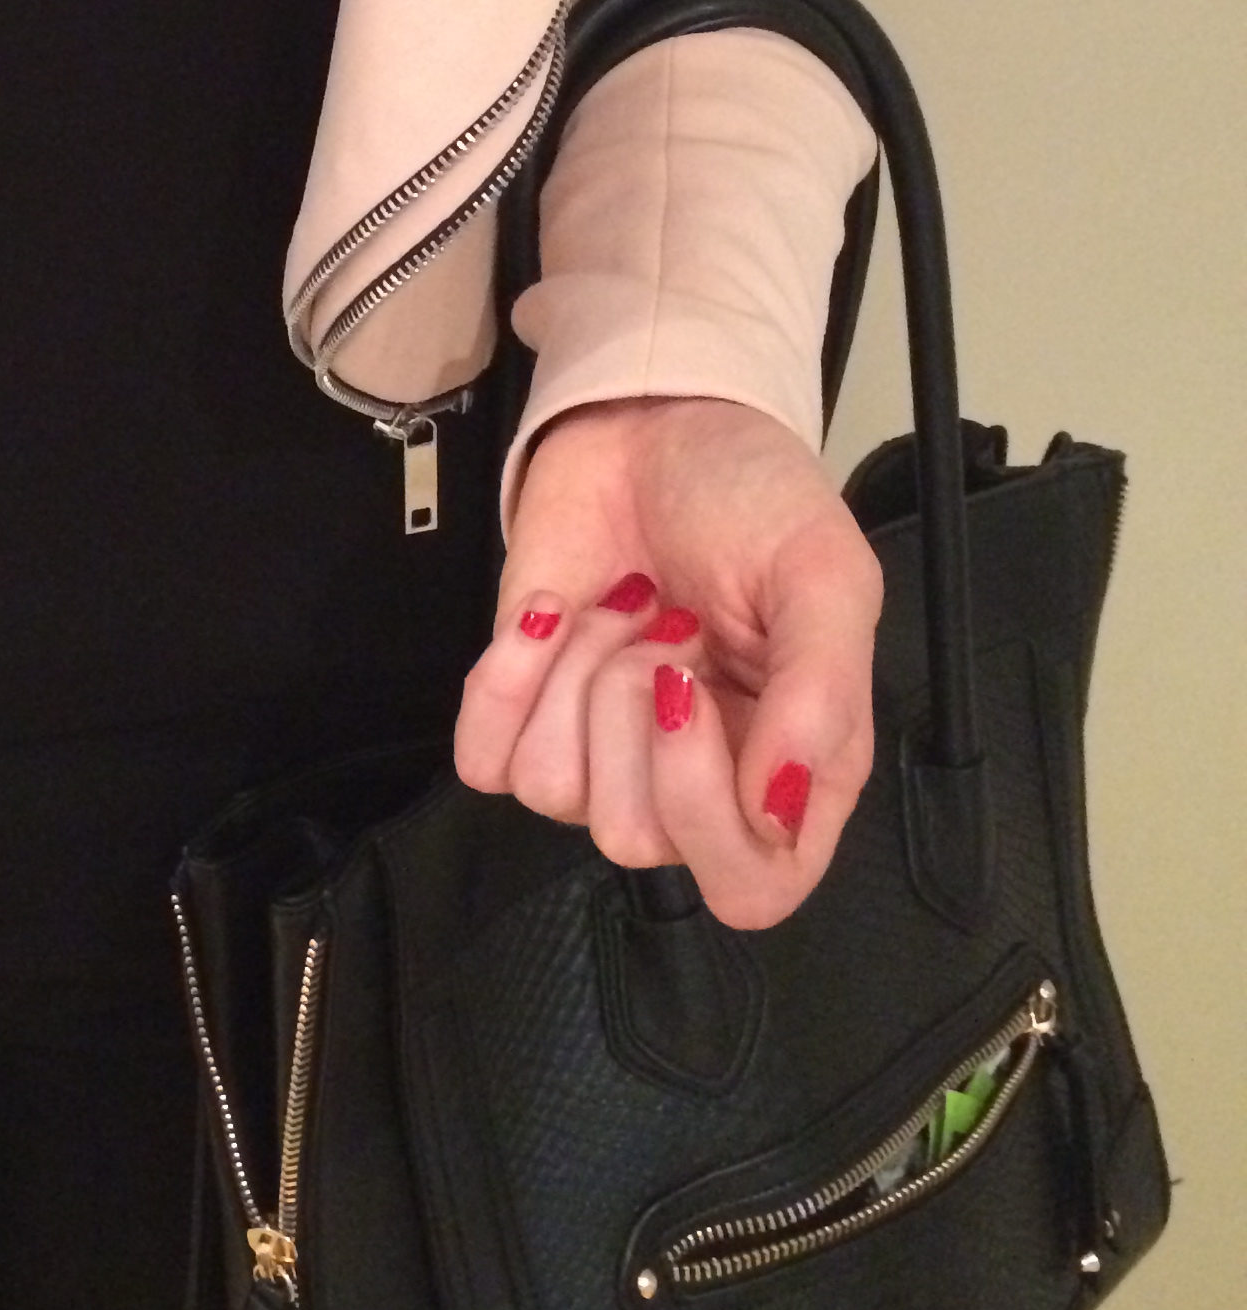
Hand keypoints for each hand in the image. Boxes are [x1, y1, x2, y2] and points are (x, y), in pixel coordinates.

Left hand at [451, 395, 881, 927]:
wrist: (654, 420)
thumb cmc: (753, 497)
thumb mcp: (825, 573)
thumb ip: (821, 695)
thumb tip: (779, 807)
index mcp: (790, 769)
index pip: (749, 889)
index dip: (706, 816)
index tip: (694, 695)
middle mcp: (695, 781)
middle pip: (635, 840)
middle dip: (631, 708)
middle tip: (668, 626)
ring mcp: (602, 751)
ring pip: (554, 791)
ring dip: (577, 674)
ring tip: (624, 606)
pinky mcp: (524, 713)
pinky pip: (485, 760)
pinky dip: (505, 678)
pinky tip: (551, 614)